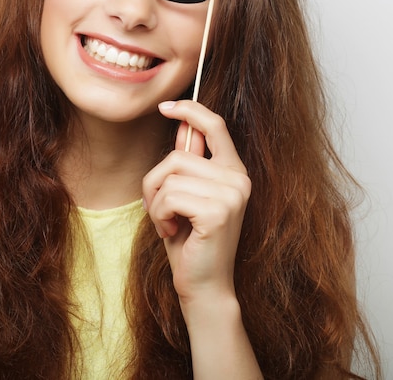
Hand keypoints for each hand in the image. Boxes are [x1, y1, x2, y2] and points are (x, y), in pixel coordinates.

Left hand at [142, 100, 250, 304]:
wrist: (203, 285)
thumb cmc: (190, 241)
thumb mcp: (185, 195)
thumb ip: (187, 162)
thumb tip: (179, 126)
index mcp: (233, 171)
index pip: (215, 125)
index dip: (190, 109)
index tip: (166, 106)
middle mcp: (238, 178)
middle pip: (176, 155)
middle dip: (155, 182)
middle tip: (159, 210)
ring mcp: (231, 194)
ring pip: (169, 175)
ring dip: (155, 202)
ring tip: (167, 223)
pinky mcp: (218, 211)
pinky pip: (169, 196)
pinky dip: (159, 214)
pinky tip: (171, 232)